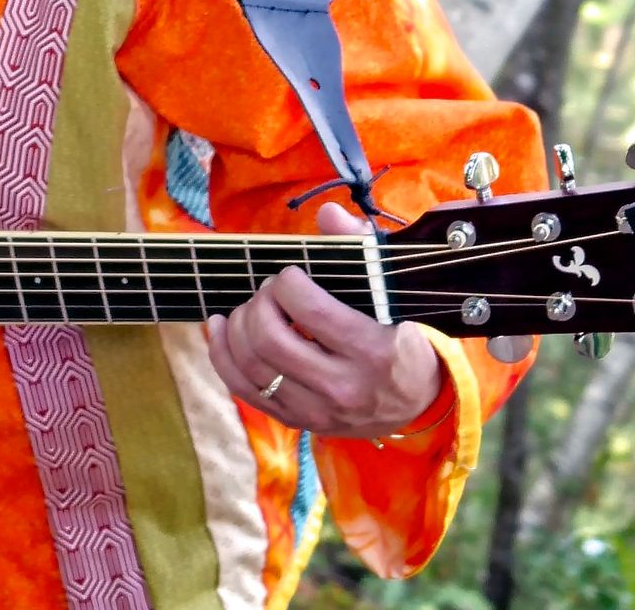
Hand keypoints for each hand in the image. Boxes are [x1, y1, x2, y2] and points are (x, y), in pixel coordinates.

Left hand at [205, 202, 444, 439]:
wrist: (413, 401)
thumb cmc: (395, 333)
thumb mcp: (388, 290)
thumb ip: (357, 245)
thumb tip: (327, 213)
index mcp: (371, 349)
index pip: (307, 309)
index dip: (286, 281)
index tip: (291, 275)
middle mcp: (343, 387)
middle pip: (270, 338)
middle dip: (258, 302)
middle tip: (269, 291)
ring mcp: (317, 411)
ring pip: (251, 364)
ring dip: (238, 324)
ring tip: (251, 307)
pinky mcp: (297, 422)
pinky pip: (243, 389)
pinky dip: (223, 353)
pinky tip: (220, 327)